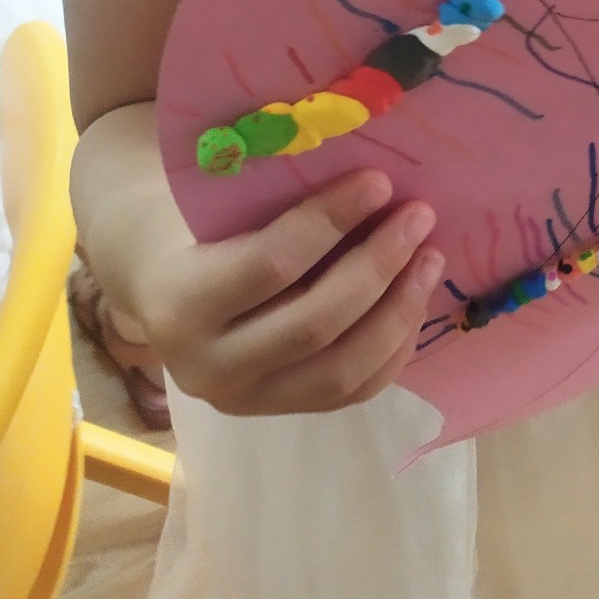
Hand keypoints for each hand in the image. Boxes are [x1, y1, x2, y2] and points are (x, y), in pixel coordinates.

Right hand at [135, 170, 443, 414]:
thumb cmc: (199, 234)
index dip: (332, 221)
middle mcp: (210, 369)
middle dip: (378, 267)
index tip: (380, 182)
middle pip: (315, 325)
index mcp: (183, 305)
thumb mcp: (218, 211)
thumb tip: (374, 183)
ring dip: (398, 310)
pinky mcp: (283, 416)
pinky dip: (394, 347)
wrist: (168, 297)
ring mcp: (248, 403)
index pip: (271, 265)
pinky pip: (353, 392)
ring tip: (430, 257)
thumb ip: (279, 204)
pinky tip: (414, 301)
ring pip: (342, 371)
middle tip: (419, 216)